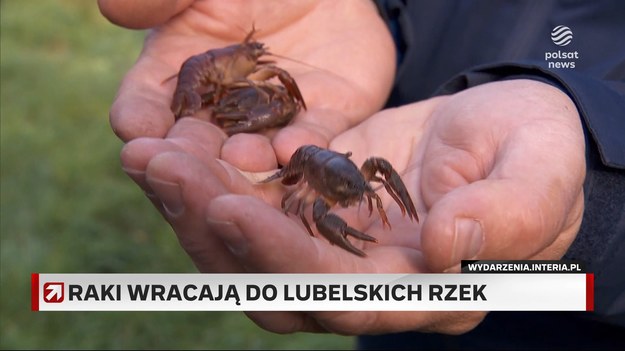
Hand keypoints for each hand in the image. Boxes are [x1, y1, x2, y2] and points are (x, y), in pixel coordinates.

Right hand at [98, 0, 395, 170]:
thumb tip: (113, 8)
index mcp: (178, 74)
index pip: (147, 104)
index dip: (139, 118)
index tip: (135, 129)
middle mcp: (222, 108)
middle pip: (199, 143)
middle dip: (191, 156)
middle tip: (181, 167)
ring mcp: (273, 117)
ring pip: (256, 149)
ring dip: (248, 157)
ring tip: (241, 157)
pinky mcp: (324, 115)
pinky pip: (314, 133)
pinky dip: (304, 143)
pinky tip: (295, 148)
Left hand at [120, 79, 585, 333]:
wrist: (504, 131)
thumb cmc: (534, 151)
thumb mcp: (537, 169)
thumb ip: (505, 213)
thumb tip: (446, 248)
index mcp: (428, 292)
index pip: (349, 299)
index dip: (289, 265)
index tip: (234, 213)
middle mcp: (369, 286)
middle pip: (278, 285)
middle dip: (215, 233)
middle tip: (164, 170)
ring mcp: (335, 252)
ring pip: (249, 254)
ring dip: (195, 207)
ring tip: (149, 156)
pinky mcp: (314, 214)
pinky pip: (251, 210)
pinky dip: (210, 184)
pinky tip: (176, 147)